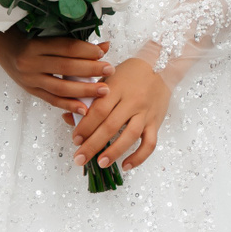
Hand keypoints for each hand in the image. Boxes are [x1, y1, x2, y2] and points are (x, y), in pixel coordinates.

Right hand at [0, 31, 112, 114]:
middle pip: (65, 67)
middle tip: (110, 70)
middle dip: (90, 69)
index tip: (103, 53)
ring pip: (60, 87)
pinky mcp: (30, 90)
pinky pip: (52, 100)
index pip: (65, 47)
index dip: (86, 50)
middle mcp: (30, 62)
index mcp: (35, 44)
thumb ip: (73, 41)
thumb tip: (105, 46)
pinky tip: (84, 109)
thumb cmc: (26, 36)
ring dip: (84, 90)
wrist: (0, 46)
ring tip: (103, 91)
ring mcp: (29, 79)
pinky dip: (69, 105)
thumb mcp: (46, 34)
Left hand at [71, 56, 171, 172]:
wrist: (161, 65)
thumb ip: (89, 97)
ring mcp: (145, 112)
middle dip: (93, 145)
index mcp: (116, 88)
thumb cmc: (130, 73)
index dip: (85, 126)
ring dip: (114, 152)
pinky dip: (138, 157)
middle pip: (110, 126)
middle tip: (79, 158)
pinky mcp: (156, 122)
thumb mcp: (107, 77)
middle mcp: (131, 101)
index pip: (98, 110)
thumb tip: (69, 117)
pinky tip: (125, 165)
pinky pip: (150, 143)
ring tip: (101, 163)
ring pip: (130, 135)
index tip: (75, 140)